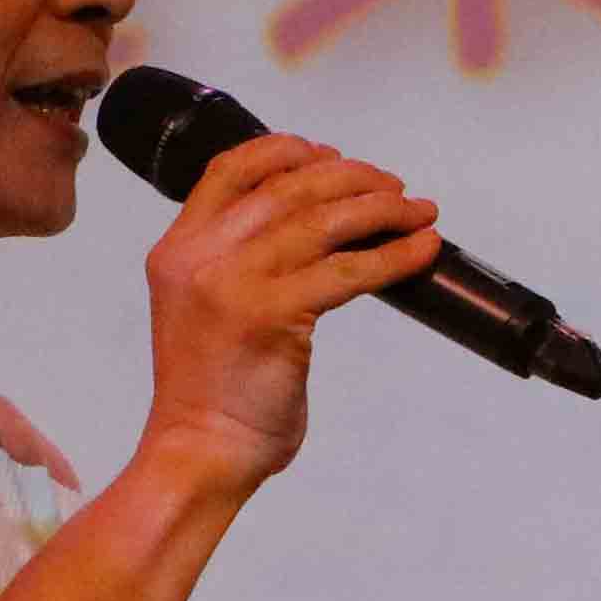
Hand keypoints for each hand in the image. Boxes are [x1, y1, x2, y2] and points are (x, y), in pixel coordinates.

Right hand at [135, 131, 443, 492]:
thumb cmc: (212, 392)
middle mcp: (201, 256)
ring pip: (324, 221)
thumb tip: (312, 231)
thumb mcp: (204, 308)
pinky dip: (395, 255)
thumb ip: (237, 265)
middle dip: (352, 178)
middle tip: (394, 188)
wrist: (199, 450)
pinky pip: (350, 271)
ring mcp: (235, 283)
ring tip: (418, 211)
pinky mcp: (273, 315)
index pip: (231, 169)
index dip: (287, 151)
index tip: (332, 154)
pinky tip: (422, 250)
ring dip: (383, 208)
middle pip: (289, 187)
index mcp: (178, 249)